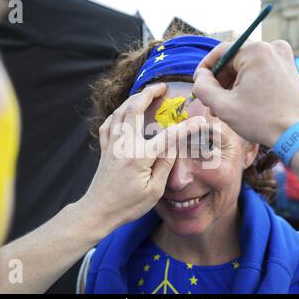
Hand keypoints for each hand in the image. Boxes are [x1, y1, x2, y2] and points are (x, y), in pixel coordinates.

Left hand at [79, 83, 205, 232]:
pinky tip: (122, 114)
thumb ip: (165, 164)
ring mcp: (112, 145)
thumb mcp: (154, 191)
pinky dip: (116, 114)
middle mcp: (124, 145)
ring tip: (145, 94)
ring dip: (132, 99)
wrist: (98, 211)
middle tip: (162, 87)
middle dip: (148, 93)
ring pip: (119, 112)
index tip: (200, 121)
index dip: (186, 127)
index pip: (168, 136)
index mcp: (140, 156)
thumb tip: (173, 145)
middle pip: (134, 109)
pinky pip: (108, 124)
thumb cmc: (127, 206)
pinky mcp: (105, 149)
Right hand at [192, 40, 298, 146]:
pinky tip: (243, 105)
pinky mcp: (289, 69)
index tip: (198, 85)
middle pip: (234, 60)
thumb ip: (203, 88)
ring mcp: (283, 58)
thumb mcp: (223, 106)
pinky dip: (248, 85)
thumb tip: (198, 77)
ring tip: (227, 108)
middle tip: (212, 103)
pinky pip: (260, 71)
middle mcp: (272, 47)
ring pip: (246, 67)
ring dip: (233, 85)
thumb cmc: (263, 120)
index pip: (220, 52)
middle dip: (220, 81)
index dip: (205, 69)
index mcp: (256, 51)